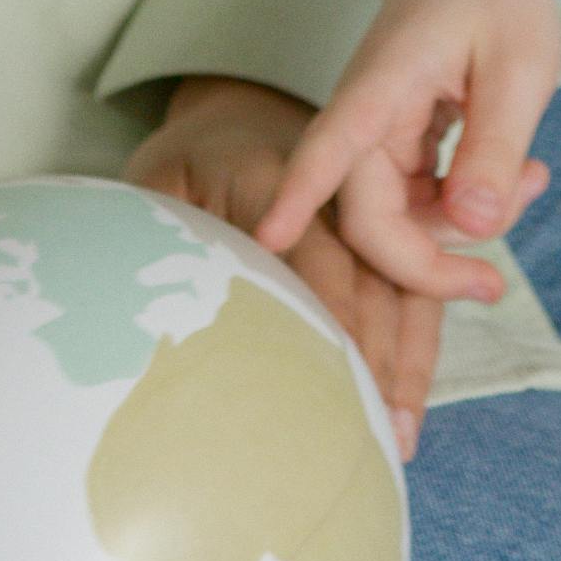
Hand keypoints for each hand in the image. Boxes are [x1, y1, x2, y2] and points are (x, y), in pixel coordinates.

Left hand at [128, 75, 442, 457]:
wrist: (233, 120)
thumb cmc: (185, 166)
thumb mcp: (158, 188)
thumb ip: (162, 239)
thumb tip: (147, 309)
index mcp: (278, 174)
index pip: (317, 247)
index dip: (332, 309)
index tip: (341, 369)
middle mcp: (339, 194)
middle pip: (376, 277)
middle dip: (380, 357)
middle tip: (379, 432)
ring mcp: (369, 218)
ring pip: (406, 293)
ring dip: (406, 366)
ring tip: (399, 440)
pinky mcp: (383, 243)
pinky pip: (412, 296)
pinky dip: (412, 351)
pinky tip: (406, 408)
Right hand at [257, 0, 557, 302]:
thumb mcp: (519, 68)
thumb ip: (494, 148)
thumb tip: (473, 227)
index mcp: (383, 85)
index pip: (327, 148)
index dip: (296, 197)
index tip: (264, 238)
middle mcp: (368, 116)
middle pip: (370, 218)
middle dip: (429, 263)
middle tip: (494, 285)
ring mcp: (380, 132)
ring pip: (400, 217)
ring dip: (463, 225)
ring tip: (533, 180)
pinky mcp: (401, 141)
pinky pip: (421, 198)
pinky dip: (467, 202)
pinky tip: (521, 176)